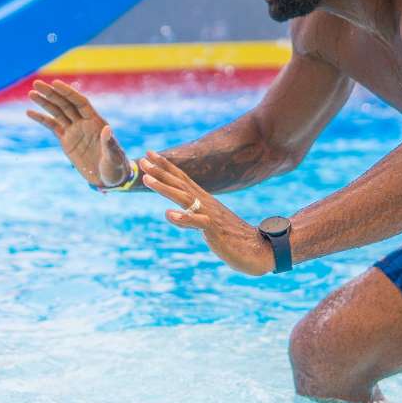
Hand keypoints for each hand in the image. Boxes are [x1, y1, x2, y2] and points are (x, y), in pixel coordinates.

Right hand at [26, 80, 131, 187]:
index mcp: (96, 122)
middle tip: (37, 83)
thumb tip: (107, 129)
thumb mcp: (114, 156)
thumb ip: (109, 143)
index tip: (55, 84)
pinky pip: (52, 126)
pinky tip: (29, 112)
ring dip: (44, 102)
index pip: (80, 102)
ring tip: (31, 93)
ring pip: (57, 112)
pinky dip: (41, 119)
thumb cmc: (116, 166)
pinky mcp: (66, 140)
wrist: (109, 178)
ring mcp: (74, 130)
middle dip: (51, 93)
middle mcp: (83, 122)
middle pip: (65, 104)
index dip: (68, 92)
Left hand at [138, 151, 273, 274]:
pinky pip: (198, 222)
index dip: (165, 166)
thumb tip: (172, 214)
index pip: (182, 179)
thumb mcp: (207, 223)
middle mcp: (206, 203)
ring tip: (147, 180)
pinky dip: (183, 218)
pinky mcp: (215, 230)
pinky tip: (169, 214)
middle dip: (160, 171)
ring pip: (184, 198)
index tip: (149, 154)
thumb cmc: (232, 237)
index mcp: (204, 200)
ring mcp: (210, 214)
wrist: (259, 249)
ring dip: (165, 188)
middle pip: (180, 183)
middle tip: (142, 160)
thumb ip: (190, 217)